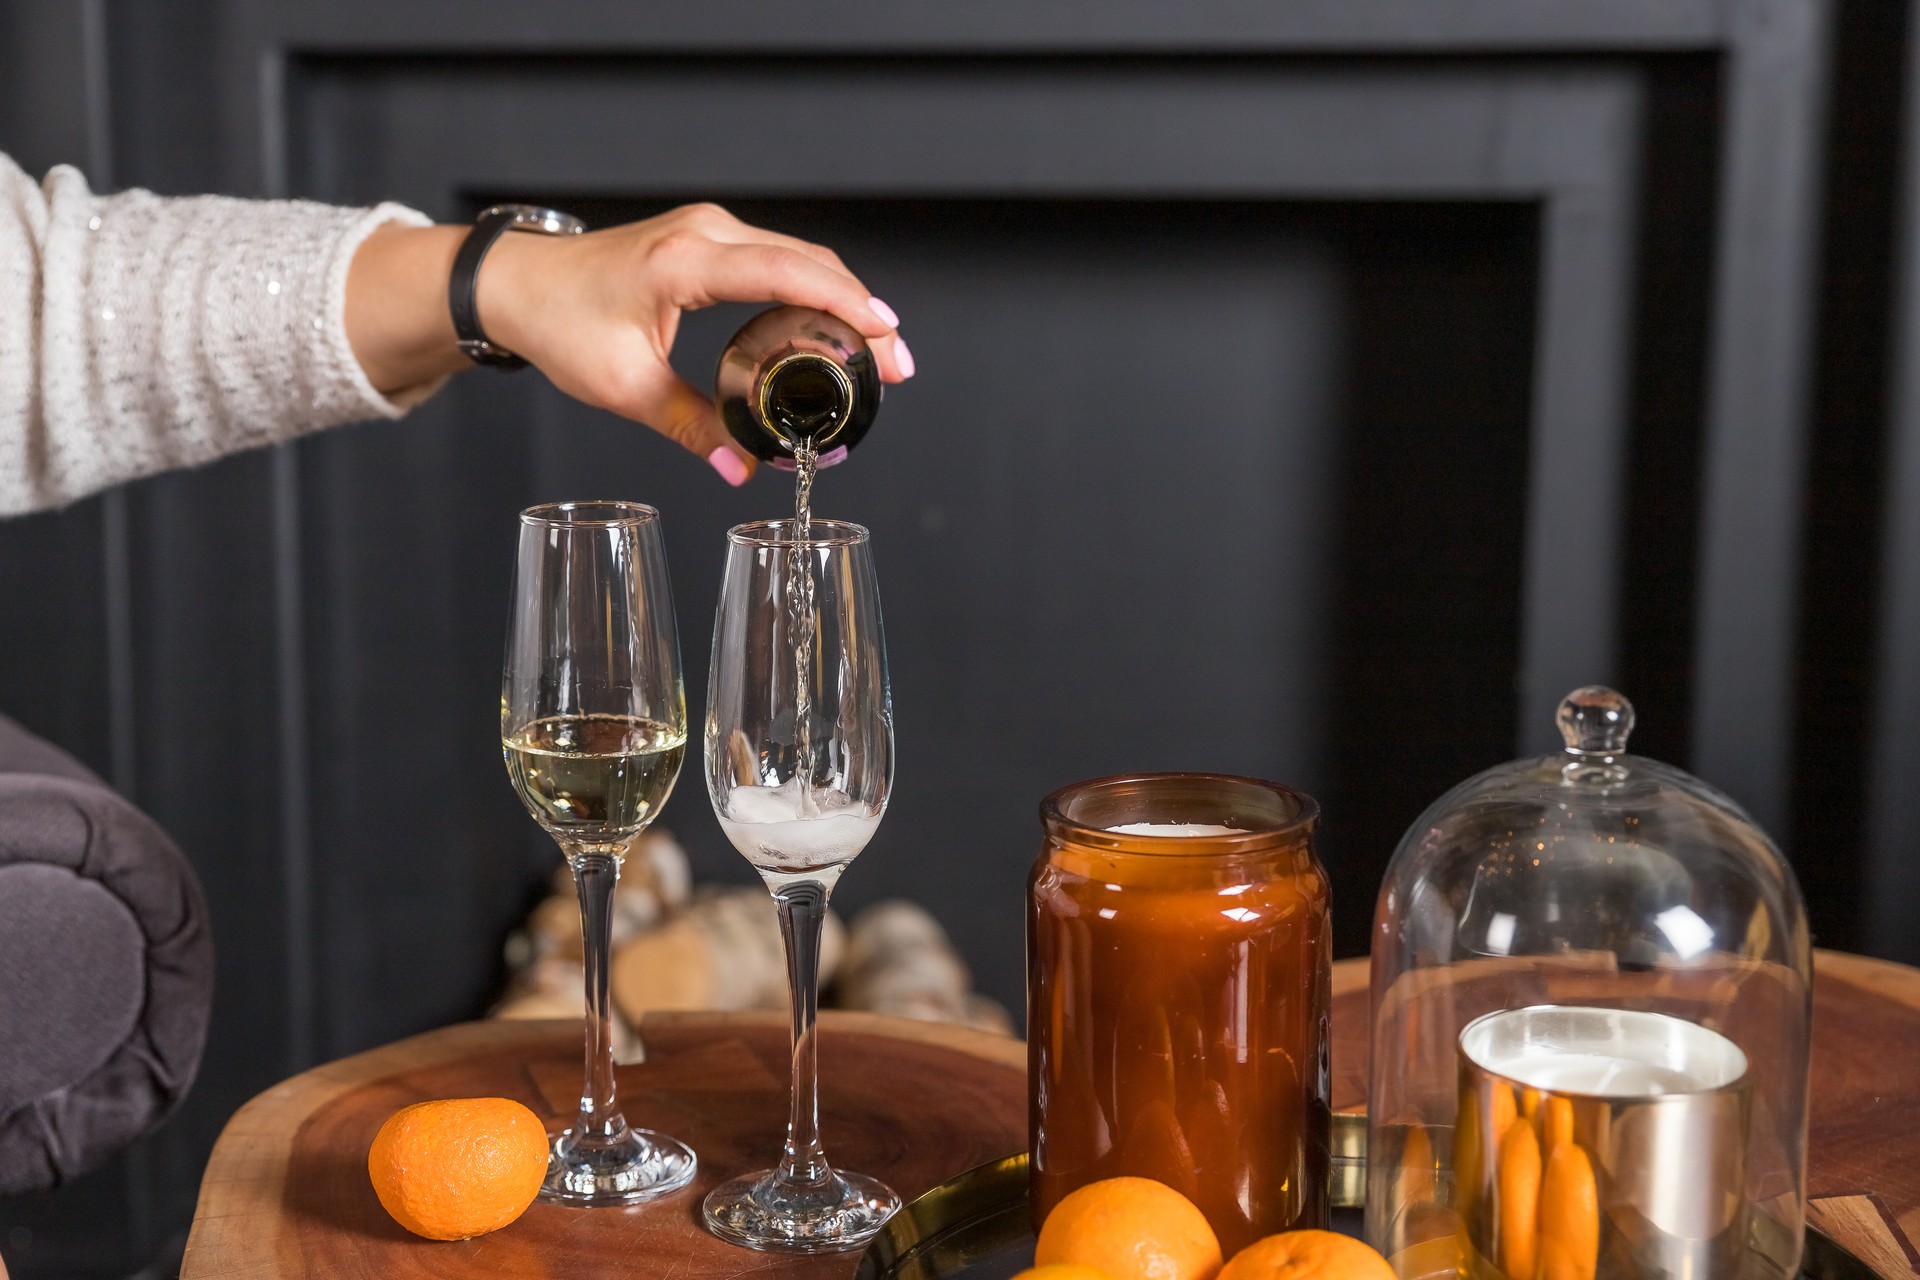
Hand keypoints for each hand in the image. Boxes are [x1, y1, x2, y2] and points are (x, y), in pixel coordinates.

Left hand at [345, 204, 912, 484]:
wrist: (517, 284)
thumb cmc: (559, 324)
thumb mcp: (626, 388)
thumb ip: (692, 429)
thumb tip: (743, 471)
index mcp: (684, 264)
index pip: (787, 274)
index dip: (845, 306)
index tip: (886, 339)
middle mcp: (704, 233)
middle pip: (809, 262)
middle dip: (861, 313)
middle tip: (898, 366)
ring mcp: (707, 229)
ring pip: (799, 255)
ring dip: (843, 299)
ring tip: (878, 352)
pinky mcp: (706, 238)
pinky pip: (777, 255)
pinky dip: (814, 287)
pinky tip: (834, 324)